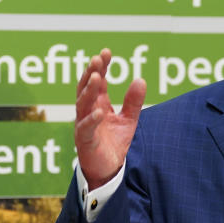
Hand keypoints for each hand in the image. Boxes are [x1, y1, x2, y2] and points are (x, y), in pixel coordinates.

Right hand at [75, 49, 146, 189]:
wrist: (108, 171)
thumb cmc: (114, 144)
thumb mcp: (128, 120)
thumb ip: (134, 102)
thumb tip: (141, 79)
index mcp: (98, 104)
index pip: (97, 81)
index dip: (101, 67)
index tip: (106, 52)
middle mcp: (88, 112)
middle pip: (86, 88)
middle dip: (91, 73)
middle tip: (97, 59)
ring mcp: (84, 125)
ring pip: (82, 105)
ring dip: (89, 91)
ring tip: (97, 77)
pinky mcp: (85, 141)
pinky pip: (85, 128)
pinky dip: (92, 120)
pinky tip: (100, 111)